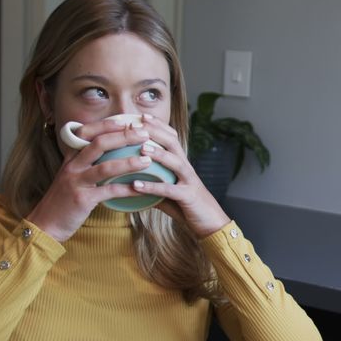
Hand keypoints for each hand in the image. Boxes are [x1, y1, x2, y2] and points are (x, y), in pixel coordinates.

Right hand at [27, 120, 157, 241]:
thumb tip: (110, 153)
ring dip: (129, 162)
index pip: (88, 132)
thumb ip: (86, 163)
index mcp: (71, 157)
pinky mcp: (83, 199)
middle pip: (99, 144)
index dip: (108, 125)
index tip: (129, 121)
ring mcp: (76, 181)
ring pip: (106, 167)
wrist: (45, 224)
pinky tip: (141, 189)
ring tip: (148, 160)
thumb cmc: (64, 200)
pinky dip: (127, 189)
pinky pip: (109, 191)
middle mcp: (72, 166)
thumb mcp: (72, 176)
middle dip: (124, 136)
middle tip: (144, 134)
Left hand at [127, 114, 230, 237]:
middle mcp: (186, 168)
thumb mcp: (168, 194)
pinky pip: (168, 190)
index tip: (141, 116)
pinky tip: (136, 185)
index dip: (158, 126)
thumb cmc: (188, 208)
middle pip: (173, 143)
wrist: (211, 225)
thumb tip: (130, 185)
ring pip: (175, 162)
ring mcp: (189, 181)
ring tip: (141, 147)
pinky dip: (152, 186)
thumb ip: (152, 186)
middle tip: (138, 123)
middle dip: (156, 131)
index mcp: (182, 164)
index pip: (172, 138)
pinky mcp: (188, 197)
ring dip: (158, 154)